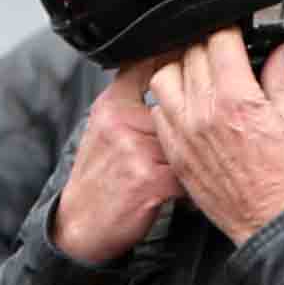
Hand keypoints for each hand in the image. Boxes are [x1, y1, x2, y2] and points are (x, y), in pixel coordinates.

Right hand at [46, 69, 180, 264]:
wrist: (79, 226)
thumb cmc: (99, 178)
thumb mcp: (105, 129)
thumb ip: (131, 101)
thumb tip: (170, 74)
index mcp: (111, 104)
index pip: (146, 63)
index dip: (175, 58)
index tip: (194, 60)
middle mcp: (120, 121)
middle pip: (179, 106)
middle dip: (195, 123)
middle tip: (204, 135)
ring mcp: (133, 149)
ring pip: (188, 141)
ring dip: (197, 158)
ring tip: (193, 170)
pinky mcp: (147, 179)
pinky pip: (187, 174)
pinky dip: (192, 186)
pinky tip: (187, 192)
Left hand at [148, 29, 283, 242]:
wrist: (273, 224)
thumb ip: (282, 81)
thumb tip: (282, 54)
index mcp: (238, 99)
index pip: (220, 40)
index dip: (231, 32)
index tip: (237, 37)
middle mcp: (205, 113)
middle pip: (192, 54)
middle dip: (209, 47)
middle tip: (224, 56)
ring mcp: (185, 133)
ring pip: (165, 77)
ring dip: (182, 69)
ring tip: (199, 75)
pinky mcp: (176, 152)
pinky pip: (158, 111)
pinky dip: (169, 101)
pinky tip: (188, 105)